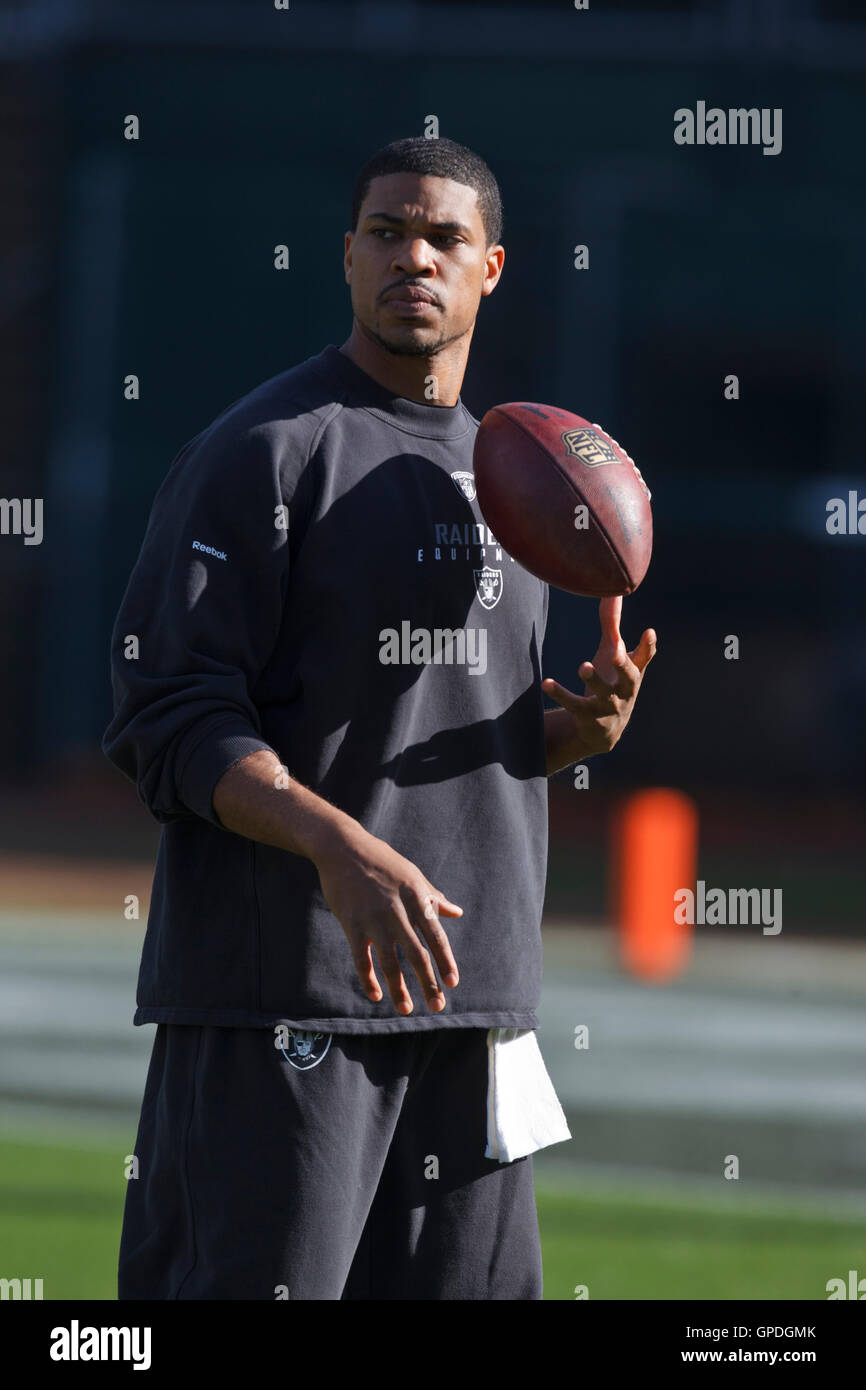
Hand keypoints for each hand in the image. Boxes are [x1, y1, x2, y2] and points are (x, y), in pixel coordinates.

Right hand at [314, 825, 461, 1014]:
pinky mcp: (352, 924)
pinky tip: (376, 995)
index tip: (453, 982)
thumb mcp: (412, 875)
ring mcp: (373, 919)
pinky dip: (368, 978)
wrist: (343, 848)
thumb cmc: (382, 861)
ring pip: (389, 961)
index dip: (445, 961)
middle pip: (416, 954)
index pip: (435, 935)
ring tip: (406, 1009)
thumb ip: (433, 897)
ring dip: (399, 988)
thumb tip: (457, 912)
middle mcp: (397, 911)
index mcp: (416, 897)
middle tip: (438, 1006)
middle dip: (429, 982)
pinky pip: (361, 958)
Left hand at [542, 596, 656, 759]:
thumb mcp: (613, 654)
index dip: (648, 646)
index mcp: (633, 673)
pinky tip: (546, 683)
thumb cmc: (612, 683)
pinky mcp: (588, 716)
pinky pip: (573, 704)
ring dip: (593, 680)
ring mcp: (607, 705)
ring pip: (601, 693)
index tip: (649, 632)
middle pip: (628, 677)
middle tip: (616, 652)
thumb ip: (613, 624)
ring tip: (583, 666)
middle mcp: (624, 690)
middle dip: (623, 665)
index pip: (644, 658)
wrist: (605, 731)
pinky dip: (560, 693)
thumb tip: (612, 591)